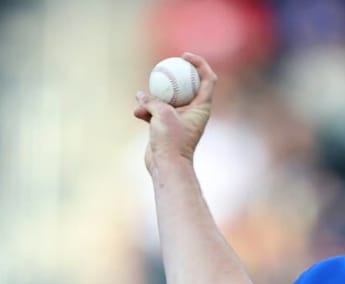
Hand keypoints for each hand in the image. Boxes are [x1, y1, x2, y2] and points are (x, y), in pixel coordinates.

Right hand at [134, 52, 216, 172]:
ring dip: (153, 96)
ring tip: (143, 101)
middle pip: (187, 85)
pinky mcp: (166, 126)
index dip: (199, 64)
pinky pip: (155, 110)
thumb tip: (140, 95)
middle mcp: (193, 112)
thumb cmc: (170, 142)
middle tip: (163, 66)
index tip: (184, 57)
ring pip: (167, 97)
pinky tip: (137, 113)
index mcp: (201, 108)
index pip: (207, 79)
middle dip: (175, 74)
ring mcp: (179, 119)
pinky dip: (146, 110)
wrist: (167, 167)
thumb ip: (152, 100)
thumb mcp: (162, 114)